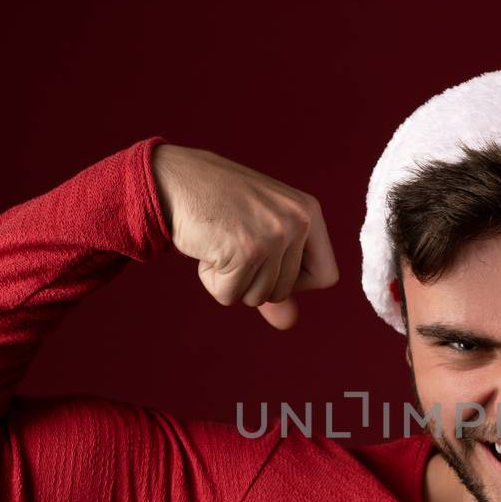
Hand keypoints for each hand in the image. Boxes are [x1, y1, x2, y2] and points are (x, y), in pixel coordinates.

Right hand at [151, 144, 338, 328]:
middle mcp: (298, 221)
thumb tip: (289, 322)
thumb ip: (277, 278)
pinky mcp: (246, 251)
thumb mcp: (258, 236)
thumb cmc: (217, 205)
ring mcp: (273, 236)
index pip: (326, 276)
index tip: (269, 262)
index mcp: (309, 212)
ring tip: (220, 243)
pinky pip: (231, 295)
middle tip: (234, 243)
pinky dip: (212, 280)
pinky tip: (207, 248)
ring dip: (231, 280)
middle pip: (286, 292)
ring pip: (258, 297)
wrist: (174, 178)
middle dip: (253, 280)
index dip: (297, 282)